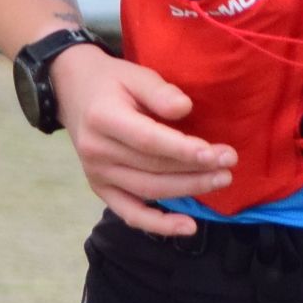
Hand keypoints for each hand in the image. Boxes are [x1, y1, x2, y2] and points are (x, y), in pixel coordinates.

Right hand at [51, 50, 234, 236]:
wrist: (73, 92)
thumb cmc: (111, 82)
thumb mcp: (135, 74)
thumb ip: (159, 91)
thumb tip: (184, 108)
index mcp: (103, 119)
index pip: (148, 140)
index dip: (183, 150)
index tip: (216, 153)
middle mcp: (96, 152)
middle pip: (152, 168)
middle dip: (195, 169)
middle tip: (229, 163)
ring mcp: (96, 175)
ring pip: (148, 190)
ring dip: (187, 189)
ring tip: (221, 180)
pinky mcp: (101, 189)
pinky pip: (130, 213)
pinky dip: (158, 224)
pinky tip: (187, 228)